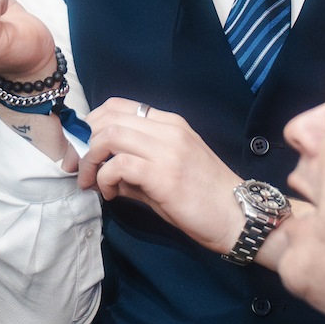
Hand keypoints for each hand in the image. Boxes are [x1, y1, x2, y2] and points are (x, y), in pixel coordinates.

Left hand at [78, 99, 245, 253]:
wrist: (240, 217)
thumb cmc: (205, 197)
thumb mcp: (168, 170)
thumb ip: (135, 164)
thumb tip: (102, 170)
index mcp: (170, 123)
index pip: (117, 106)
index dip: (92, 124)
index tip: (86, 147)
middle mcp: (169, 130)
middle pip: (107, 119)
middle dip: (86, 143)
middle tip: (84, 168)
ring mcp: (168, 151)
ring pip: (109, 137)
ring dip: (92, 161)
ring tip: (93, 182)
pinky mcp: (165, 175)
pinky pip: (118, 165)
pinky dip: (105, 178)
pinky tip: (110, 193)